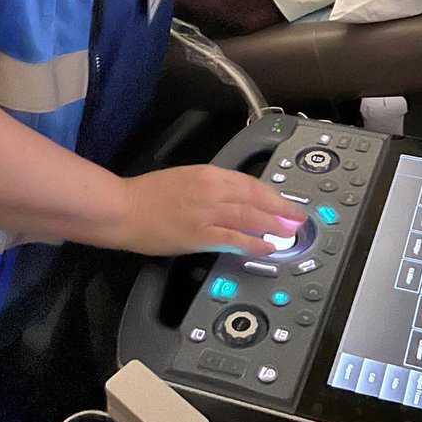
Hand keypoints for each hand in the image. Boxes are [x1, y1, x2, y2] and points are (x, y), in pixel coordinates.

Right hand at [117, 165, 306, 255]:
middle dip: (280, 209)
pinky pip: (234, 239)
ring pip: (250, 217)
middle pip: (255, 198)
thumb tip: (230, 196)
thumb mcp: (184, 179)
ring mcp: (207, 213)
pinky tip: (266, 248)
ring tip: (289, 233)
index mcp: (208, 173)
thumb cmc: (147, 194)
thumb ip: (208, 186)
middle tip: (297, 218)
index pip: (249, 182)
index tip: (284, 201)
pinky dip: (253, 243)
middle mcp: (212, 189)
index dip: (271, 194)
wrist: (124, 208)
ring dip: (273, 226)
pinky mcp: (200, 235)